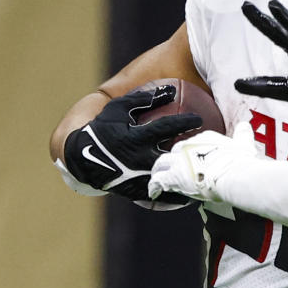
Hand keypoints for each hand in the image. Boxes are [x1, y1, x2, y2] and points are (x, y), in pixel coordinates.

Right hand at [62, 85, 201, 208]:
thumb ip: (143, 99)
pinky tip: (188, 196)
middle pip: (171, 157)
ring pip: (167, 179)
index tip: (198, 119)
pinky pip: (157, 195)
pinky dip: (173, 197)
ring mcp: (136, 176)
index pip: (165, 128)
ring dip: (185, 179)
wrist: (80, 158)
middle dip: (190, 154)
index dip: (183, 122)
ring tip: (203, 179)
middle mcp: (138, 158)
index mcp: (134, 137)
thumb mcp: (118, 109)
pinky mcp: (134, 190)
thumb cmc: (102, 128)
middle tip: (208, 151)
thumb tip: (170, 91)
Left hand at [148, 124, 257, 202]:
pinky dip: (154, 186)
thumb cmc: (240, 162)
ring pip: (161, 163)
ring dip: (159, 171)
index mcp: (205, 138)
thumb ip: (242, 135)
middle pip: (174, 151)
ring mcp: (179, 160)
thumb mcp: (243, 144)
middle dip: (173, 159)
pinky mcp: (173, 176)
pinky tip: (153, 192)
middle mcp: (189, 146)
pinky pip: (158, 180)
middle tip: (174, 168)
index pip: (192, 143)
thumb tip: (245, 126)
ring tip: (158, 178)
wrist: (233, 174)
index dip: (191, 152)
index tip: (193, 159)